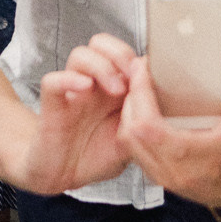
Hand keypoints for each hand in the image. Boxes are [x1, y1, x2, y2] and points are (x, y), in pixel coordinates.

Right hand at [29, 33, 137, 193]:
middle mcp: (93, 85)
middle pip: (101, 44)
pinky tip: (85, 87)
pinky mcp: (52, 107)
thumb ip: (145, 120)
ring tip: (116, 89)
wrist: (63, 177)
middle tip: (133, 76)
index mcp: (113, 88)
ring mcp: (72, 93)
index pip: (123, 52)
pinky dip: (68, 79)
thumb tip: (168, 102)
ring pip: (79, 55)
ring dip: (102, 66)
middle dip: (120, 53)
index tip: (153, 74)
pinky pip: (52, 81)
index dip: (139, 58)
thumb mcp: (132, 142)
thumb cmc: (96, 157)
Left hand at [118, 36, 220, 206]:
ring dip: (128, 113)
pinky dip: (132, 128)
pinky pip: (132, 151)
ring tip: (140, 91)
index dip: (139, 95)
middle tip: (140, 75)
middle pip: (131, 131)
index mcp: (191, 155)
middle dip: (131, 98)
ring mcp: (162, 176)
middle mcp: (172, 170)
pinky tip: (142, 111)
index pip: (147, 125)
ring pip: (127, 142)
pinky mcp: (157, 177)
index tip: (142, 69)